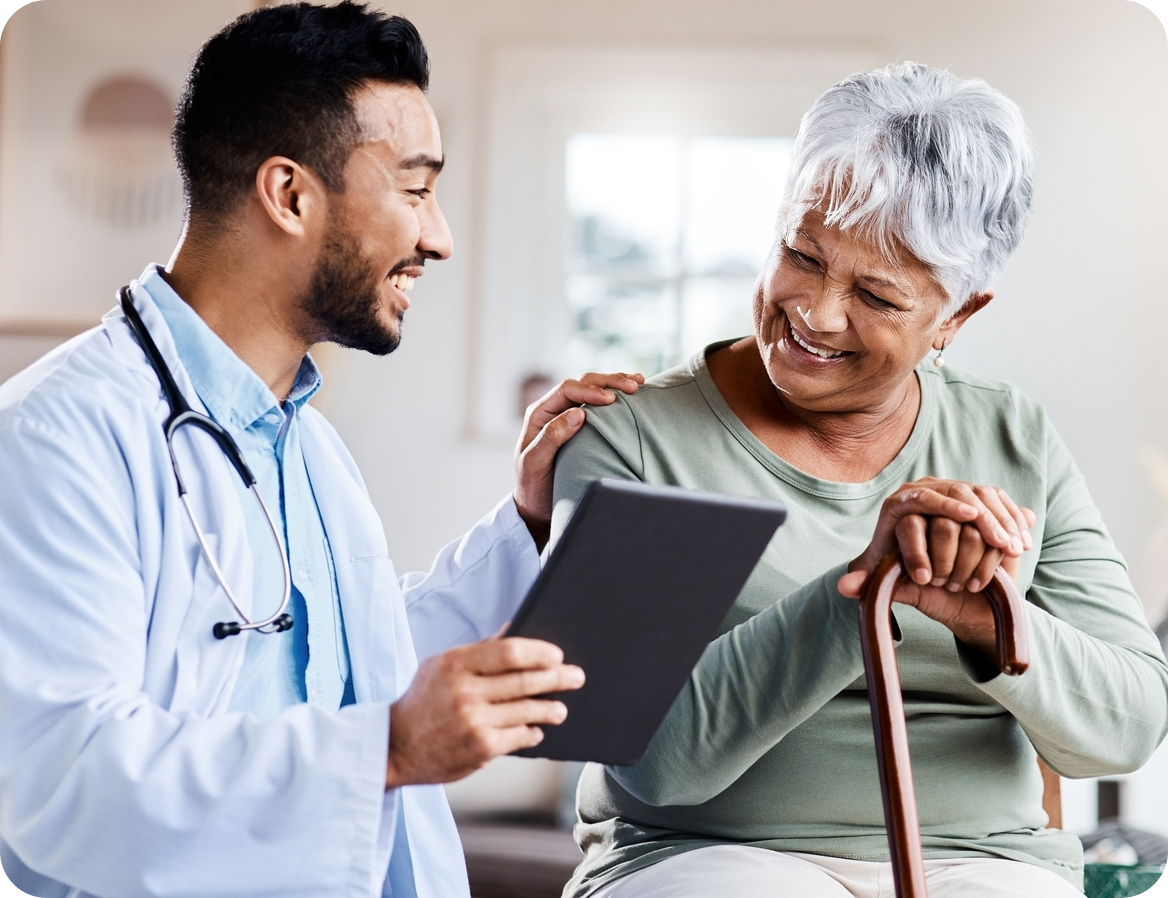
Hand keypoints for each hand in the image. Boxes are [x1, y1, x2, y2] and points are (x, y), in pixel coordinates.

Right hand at [385, 635, 584, 788]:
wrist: (395, 746)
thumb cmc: (422, 701)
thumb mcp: (441, 665)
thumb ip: (479, 650)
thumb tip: (513, 629)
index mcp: (456, 663)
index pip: (510, 652)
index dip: (539, 652)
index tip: (556, 655)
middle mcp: (466, 691)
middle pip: (525, 680)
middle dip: (558, 678)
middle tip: (576, 676)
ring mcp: (474, 722)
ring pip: (528, 710)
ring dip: (551, 708)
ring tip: (560, 708)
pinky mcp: (481, 749)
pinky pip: (519, 736)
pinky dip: (532, 732)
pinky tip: (537, 730)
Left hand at [513, 372, 642, 549]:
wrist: (535, 504)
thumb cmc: (533, 486)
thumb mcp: (535, 463)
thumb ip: (552, 437)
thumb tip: (578, 413)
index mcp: (539, 413)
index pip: (566, 390)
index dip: (590, 391)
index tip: (611, 399)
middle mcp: (553, 409)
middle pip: (582, 383)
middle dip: (608, 382)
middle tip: (633, 386)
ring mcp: (567, 416)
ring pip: (592, 389)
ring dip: (615, 384)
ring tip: (638, 382)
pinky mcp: (580, 425)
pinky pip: (598, 405)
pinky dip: (615, 396)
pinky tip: (632, 396)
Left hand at [837, 478, 1034, 653]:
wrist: (937, 577)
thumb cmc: (910, 580)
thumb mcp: (890, 583)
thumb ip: (869, 584)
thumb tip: (844, 587)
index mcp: (899, 505)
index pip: (919, 498)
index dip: (944, 506)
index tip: (966, 518)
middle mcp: (926, 490)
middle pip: (956, 492)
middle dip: (980, 518)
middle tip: (997, 540)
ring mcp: (955, 491)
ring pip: (982, 495)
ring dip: (1000, 521)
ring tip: (1011, 547)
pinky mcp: (980, 498)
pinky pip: (1000, 501)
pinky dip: (1012, 521)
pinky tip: (1020, 544)